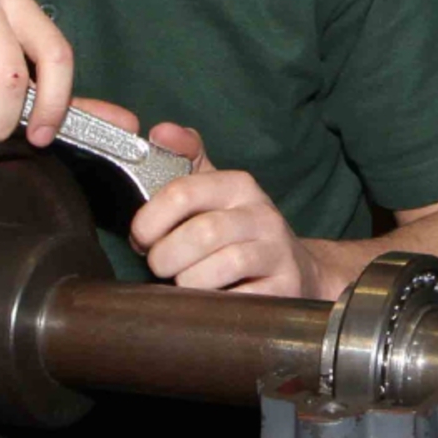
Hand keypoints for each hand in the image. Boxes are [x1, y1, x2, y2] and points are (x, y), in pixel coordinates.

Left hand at [88, 104, 320, 296]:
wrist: (297, 271)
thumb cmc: (239, 231)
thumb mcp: (214, 191)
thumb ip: (183, 159)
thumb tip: (160, 132)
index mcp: (238, 186)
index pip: (184, 191)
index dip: (150, 219)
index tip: (140, 237)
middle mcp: (261, 215)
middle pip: (200, 233)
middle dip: (166, 256)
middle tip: (159, 266)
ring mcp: (276, 253)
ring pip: (219, 267)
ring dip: (188, 282)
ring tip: (183, 283)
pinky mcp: (284, 290)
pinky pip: (238, 300)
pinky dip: (213, 305)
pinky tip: (208, 302)